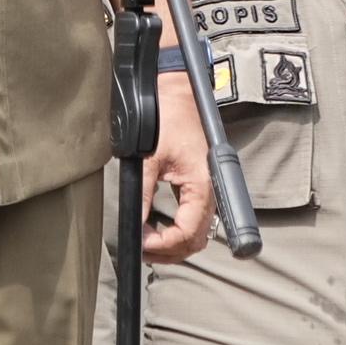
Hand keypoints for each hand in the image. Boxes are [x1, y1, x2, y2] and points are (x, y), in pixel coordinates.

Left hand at [143, 91, 216, 260]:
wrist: (178, 93)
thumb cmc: (167, 119)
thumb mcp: (148, 157)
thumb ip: (143, 193)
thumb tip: (135, 223)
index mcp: (202, 186)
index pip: (188, 233)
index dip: (164, 245)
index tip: (141, 243)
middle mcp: (210, 192)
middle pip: (196, 240)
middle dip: (169, 251)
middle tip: (142, 249)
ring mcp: (207, 190)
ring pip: (197, 233)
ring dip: (174, 244)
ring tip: (147, 243)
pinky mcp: (200, 185)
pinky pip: (194, 219)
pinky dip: (178, 230)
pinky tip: (158, 228)